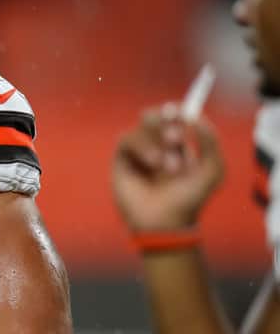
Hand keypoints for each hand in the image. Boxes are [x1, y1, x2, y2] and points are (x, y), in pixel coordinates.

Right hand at [111, 104, 223, 231]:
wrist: (165, 222)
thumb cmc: (190, 199)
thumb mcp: (212, 171)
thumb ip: (210, 142)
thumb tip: (196, 118)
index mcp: (178, 145)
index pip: (174, 118)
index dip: (177, 111)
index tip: (182, 112)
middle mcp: (156, 145)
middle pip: (155, 115)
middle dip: (165, 121)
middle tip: (176, 138)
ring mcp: (138, 151)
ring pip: (141, 126)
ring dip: (157, 141)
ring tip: (167, 165)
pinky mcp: (121, 159)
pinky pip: (126, 138)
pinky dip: (142, 147)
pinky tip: (153, 164)